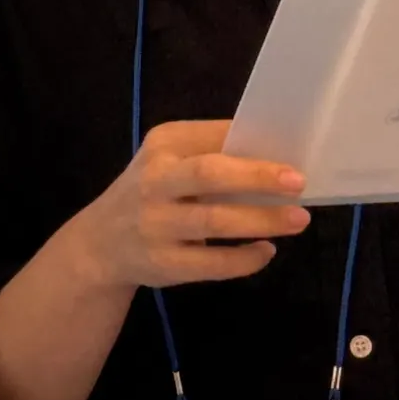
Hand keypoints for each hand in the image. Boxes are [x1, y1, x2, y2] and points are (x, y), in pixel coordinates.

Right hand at [67, 119, 308, 297]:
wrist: (99, 245)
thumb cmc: (152, 193)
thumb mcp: (168, 161)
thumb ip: (209, 154)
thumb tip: (276, 156)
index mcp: (163, 145)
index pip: (214, 136)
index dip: (254, 142)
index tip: (293, 150)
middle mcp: (155, 181)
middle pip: (210, 174)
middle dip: (257, 176)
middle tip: (298, 182)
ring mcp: (156, 224)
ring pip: (214, 221)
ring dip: (261, 220)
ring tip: (297, 219)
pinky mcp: (162, 263)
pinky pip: (211, 263)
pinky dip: (244, 258)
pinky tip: (266, 251)